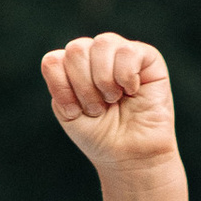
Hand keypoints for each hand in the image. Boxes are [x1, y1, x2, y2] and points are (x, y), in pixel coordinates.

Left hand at [42, 34, 180, 185]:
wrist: (130, 156)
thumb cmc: (100, 135)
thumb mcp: (69, 112)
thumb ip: (59, 82)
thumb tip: (60, 57)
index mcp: (72, 68)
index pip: (54, 60)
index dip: (62, 88)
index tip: (75, 111)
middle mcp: (95, 55)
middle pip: (76, 49)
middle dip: (84, 86)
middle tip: (98, 108)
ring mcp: (120, 53)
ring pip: (102, 43)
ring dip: (104, 80)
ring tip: (113, 99)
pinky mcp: (147, 57)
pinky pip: (127, 51)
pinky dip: (125, 77)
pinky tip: (132, 91)